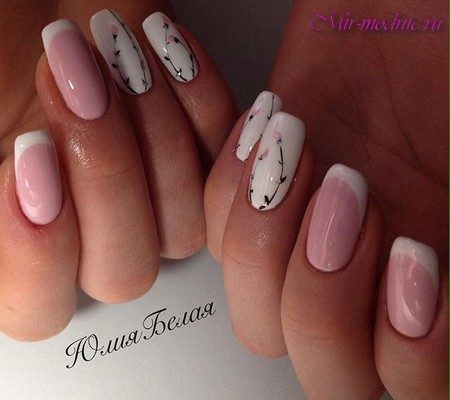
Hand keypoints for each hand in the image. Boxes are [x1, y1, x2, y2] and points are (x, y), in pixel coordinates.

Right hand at [0, 0, 235, 339]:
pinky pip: (226, 164)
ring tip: (116, 48)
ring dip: (155, 138)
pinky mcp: (200, 153)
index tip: (27, 161)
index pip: (38, 305)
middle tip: (74, 81)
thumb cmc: (4, 27)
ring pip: (182, 230)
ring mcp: (152, 194)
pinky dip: (204, 105)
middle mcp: (91, 223)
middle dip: (105, 176)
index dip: (36, 256)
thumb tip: (11, 191)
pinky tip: (166, 43)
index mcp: (29, 225)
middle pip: (123, 271)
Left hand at [205, 1, 447, 398]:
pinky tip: (278, 124)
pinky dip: (235, 182)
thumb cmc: (441, 51)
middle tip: (351, 201)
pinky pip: (217, 228)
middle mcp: (365, 269)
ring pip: (255, 308)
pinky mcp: (255, 191)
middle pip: (322, 363)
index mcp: (431, 274)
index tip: (415, 253)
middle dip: (324, 300)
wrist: (394, 4)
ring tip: (305, 152)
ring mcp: (302, 235)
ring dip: (272, 239)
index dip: (411, 354)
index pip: (411, 382)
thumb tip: (432, 282)